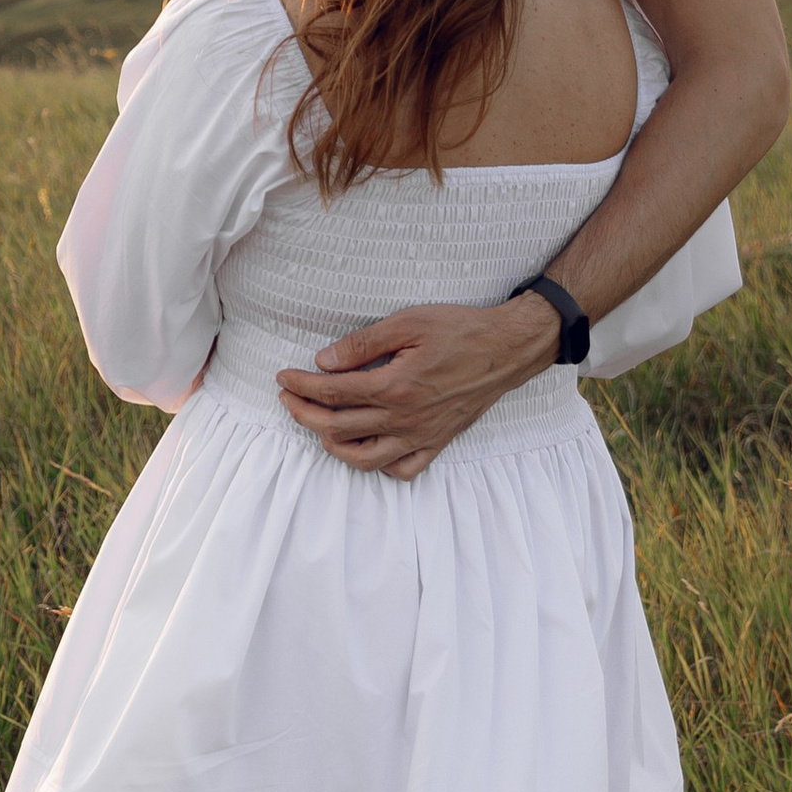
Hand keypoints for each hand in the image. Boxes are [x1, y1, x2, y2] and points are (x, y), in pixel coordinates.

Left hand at [274, 294, 559, 479]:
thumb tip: (323, 361)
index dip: (301, 386)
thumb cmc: (460, 330)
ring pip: (363, 458)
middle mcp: (405, 419)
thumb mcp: (408, 322)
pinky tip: (365, 447)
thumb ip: (363, 344)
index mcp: (395, 387)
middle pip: (338, 428)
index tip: (283, 377)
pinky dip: (378, 465)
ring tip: (316, 425)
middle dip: (303, 414)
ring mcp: (422, 436)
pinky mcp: (438, 443)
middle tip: (287, 398)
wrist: (507, 349)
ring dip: (331, 445)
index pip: (332, 392)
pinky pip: (402, 469)